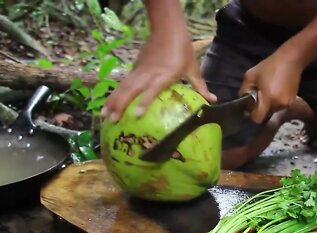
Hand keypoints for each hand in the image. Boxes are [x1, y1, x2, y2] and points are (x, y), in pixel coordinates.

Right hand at [101, 33, 216, 121]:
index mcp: (165, 74)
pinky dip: (115, 93)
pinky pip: (124, 83)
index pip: (152, 89)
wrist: (168, 28)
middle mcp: (150, 73)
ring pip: (124, 86)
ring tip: (103, 116)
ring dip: (113, 100)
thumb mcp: (193, 68)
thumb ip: (200, 87)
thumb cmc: (183, 49)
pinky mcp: (135, 68)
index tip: (137, 115)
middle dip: (121, 105)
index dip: (144, 102)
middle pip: (132, 89)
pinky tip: (108, 104)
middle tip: (112, 120)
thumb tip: (213, 101)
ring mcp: (140, 70)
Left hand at [239, 49, 303, 123]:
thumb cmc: (269, 66)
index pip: (258, 118)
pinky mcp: (292, 101)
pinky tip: (275, 90)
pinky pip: (279, 106)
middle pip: (265, 114)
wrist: (291, 59)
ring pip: (273, 110)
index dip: (252, 115)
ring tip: (268, 91)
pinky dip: (275, 101)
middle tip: (258, 95)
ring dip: (268, 104)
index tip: (250, 106)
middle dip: (260, 108)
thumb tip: (243, 100)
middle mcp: (279, 104)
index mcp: (268, 98)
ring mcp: (287, 103)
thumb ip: (244, 90)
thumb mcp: (250, 75)